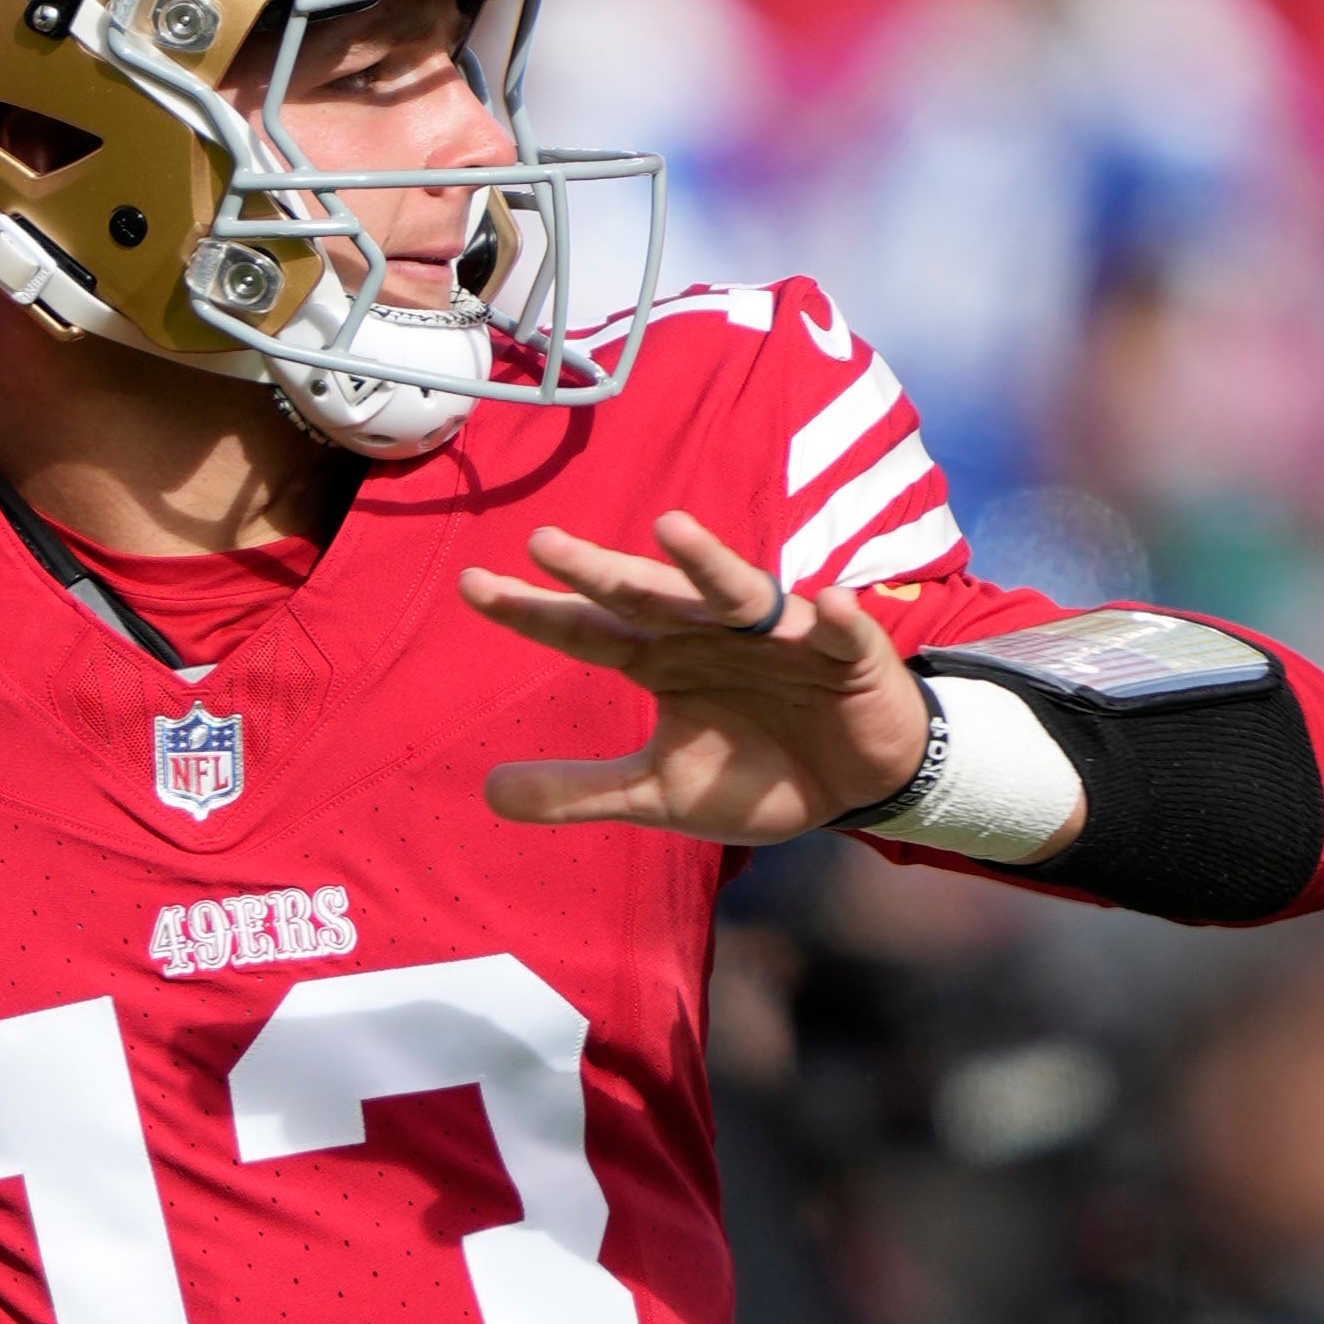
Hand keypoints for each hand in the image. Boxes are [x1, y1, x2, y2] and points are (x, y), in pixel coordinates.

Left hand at [460, 511, 933, 842]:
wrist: (851, 783)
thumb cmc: (753, 771)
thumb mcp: (659, 791)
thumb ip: (581, 790)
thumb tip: (487, 793)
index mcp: (660, 660)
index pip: (584, 630)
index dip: (532, 611)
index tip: (471, 586)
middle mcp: (707, 634)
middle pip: (645, 596)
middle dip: (598, 571)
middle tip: (542, 544)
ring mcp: (777, 638)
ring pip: (736, 592)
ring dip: (706, 562)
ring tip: (670, 530)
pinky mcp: (846, 654)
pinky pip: (839, 630)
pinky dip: (834, 617)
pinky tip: (825, 601)